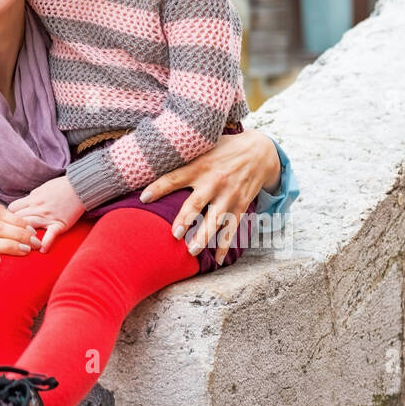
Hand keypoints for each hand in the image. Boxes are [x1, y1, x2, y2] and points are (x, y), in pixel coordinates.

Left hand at [9, 176, 85, 252]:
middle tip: (13, 234)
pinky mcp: (59, 224)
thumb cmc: (60, 187)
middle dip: (13, 227)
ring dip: (24, 236)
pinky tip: (42, 250)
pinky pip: (51, 235)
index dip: (10, 215)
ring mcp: (48, 217)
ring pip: (29, 227)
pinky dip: (46, 243)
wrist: (78, 187)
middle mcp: (37, 208)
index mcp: (32, 199)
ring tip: (22, 243)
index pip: (12, 209)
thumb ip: (31, 199)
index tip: (11, 221)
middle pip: (17, 219)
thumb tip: (22, 207)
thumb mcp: (40, 189)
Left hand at [137, 129, 279, 265]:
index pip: (175, 177)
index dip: (159, 187)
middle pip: (197, 203)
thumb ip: (185, 156)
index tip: (143, 198)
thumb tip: (155, 158)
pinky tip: (218, 259)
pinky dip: (225, 245)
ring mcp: (229, 195)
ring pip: (215, 220)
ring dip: (204, 237)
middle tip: (174, 234)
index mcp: (200, 166)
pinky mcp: (240, 205)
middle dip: (186, 219)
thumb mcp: (205, 146)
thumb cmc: (225, 148)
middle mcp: (214, 181)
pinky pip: (232, 228)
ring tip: (191, 251)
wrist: (261, 151)